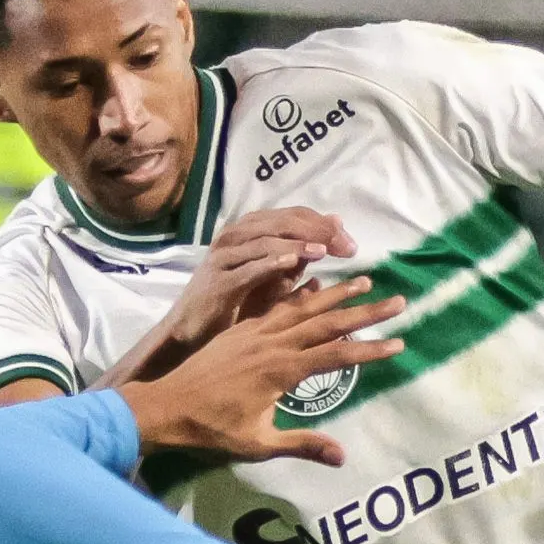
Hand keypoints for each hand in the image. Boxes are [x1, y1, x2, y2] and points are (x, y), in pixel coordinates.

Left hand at [121, 277, 404, 465]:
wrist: (166, 406)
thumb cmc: (212, 430)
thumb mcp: (259, 444)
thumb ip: (302, 445)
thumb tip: (343, 457)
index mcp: (280, 370)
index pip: (336, 355)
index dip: (369, 349)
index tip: (398, 342)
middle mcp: (272, 343)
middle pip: (328, 322)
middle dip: (365, 312)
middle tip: (399, 301)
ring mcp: (256, 332)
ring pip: (303, 306)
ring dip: (336, 293)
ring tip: (364, 280)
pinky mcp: (242, 329)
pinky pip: (276, 305)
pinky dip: (299, 293)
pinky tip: (314, 283)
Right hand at [168, 208, 357, 348]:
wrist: (194, 328)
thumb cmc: (236, 300)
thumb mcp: (275, 276)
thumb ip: (301, 254)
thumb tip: (336, 227)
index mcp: (251, 229)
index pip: (294, 215)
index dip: (323, 224)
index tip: (349, 241)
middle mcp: (237, 235)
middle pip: (283, 222)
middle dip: (317, 231)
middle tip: (344, 245)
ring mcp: (225, 255)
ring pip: (266, 240)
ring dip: (298, 243)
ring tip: (324, 251)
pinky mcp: (218, 279)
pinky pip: (248, 267)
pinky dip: (271, 263)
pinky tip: (293, 264)